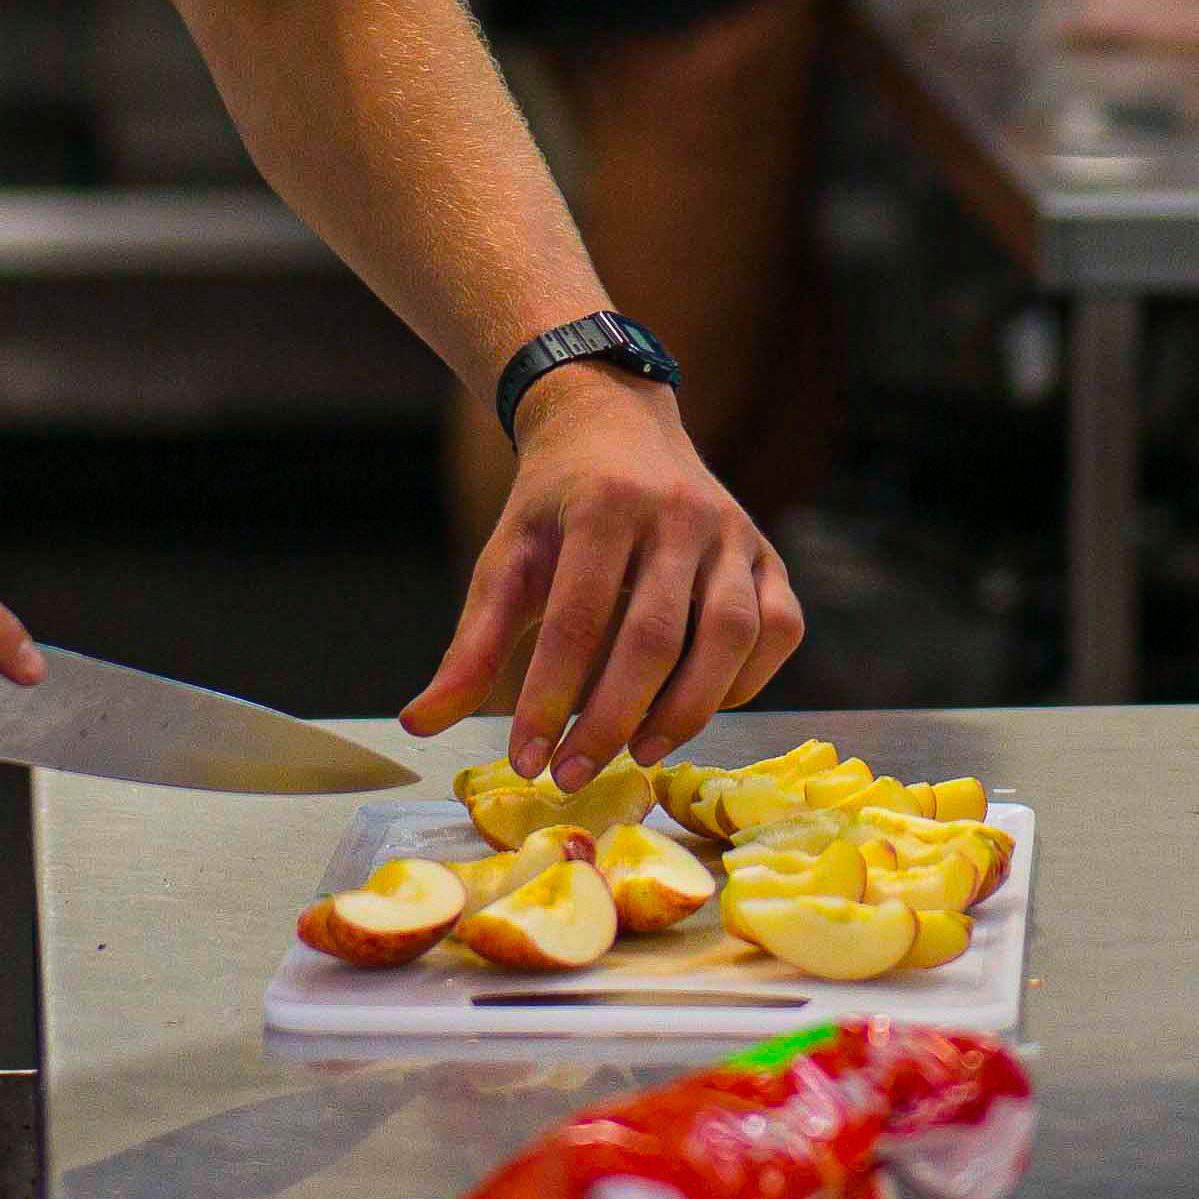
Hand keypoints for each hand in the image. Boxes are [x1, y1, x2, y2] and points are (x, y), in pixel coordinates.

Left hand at [403, 373, 800, 782]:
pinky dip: (746, 680)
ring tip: (640, 754)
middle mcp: (678, 512)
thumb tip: (419, 723)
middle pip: (654, 635)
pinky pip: (779, 627)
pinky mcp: (768, 554)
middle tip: (574, 774)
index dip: (551, 697)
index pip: (577, 619)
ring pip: (730, 634)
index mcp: (603, 504)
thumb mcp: (504, 560)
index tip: (527, 760)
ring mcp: (733, 531)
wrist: (614, 424)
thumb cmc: (554, 505)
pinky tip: (699, 708)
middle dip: (612, 719)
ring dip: (687, 709)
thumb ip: (470, 645)